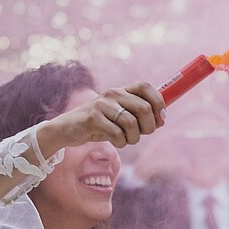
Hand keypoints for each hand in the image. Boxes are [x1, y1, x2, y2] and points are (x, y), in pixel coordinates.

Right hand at [38, 83, 164, 155]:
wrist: (67, 129)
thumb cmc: (98, 124)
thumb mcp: (119, 117)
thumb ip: (139, 117)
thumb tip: (161, 120)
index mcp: (121, 91)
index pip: (146, 86)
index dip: (158, 101)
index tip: (161, 117)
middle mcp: (112, 94)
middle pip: (144, 107)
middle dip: (149, 126)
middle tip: (142, 134)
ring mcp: (102, 105)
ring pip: (131, 123)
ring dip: (133, 138)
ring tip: (126, 140)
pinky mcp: (92, 118)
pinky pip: (117, 133)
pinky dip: (121, 142)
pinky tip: (115, 141)